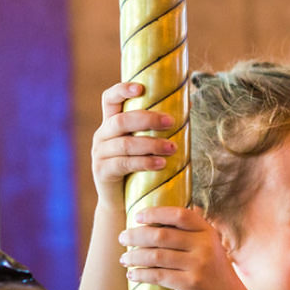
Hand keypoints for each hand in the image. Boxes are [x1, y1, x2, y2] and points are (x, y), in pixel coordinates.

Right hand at [90, 82, 176, 205]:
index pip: (109, 99)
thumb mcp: (147, 144)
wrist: (123, 202)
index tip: (140, 88)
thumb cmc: (140, 168)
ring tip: (173, 148)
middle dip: (147, 119)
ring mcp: (100, 154)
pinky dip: (144, 162)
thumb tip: (189, 104)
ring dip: (151, 144)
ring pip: (125, 144)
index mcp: (111, 123)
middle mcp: (102, 135)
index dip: (121, 90)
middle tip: (171, 122)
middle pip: (121, 121)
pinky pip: (123, 164)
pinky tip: (160, 164)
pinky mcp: (102, 172)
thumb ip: (160, 126)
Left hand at [119, 205, 249, 289]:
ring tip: (124, 258)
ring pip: (156, 255)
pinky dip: (141, 274)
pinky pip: (158, 276)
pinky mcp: (192, 284)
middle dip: (136, 235)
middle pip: (161, 234)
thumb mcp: (209, 248)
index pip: (179, 214)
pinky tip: (132, 275)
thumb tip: (154, 222)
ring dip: (134, 256)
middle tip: (122, 238)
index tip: (137, 216)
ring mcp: (199, 265)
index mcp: (208, 232)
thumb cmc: (213, 274)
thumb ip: (190, 235)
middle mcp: (205, 245)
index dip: (155, 213)